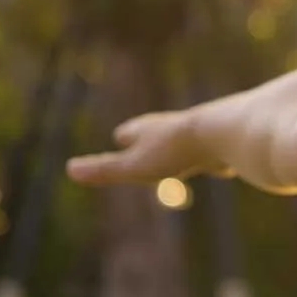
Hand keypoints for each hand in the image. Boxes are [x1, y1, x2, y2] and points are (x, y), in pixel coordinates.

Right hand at [67, 110, 223, 184]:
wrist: (224, 134)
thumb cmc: (175, 151)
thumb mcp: (135, 166)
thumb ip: (105, 170)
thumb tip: (69, 169)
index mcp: (151, 130)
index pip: (132, 131)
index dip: (127, 136)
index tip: (120, 136)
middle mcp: (175, 127)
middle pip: (160, 134)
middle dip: (153, 138)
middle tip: (149, 139)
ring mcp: (202, 133)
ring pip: (190, 142)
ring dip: (184, 148)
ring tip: (186, 156)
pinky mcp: (227, 143)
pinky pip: (219, 152)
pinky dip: (216, 159)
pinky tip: (226, 167)